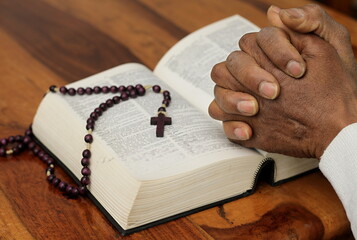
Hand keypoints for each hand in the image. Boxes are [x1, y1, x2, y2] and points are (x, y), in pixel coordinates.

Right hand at [209, 28, 356, 157]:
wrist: (338, 125)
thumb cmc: (337, 85)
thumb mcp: (333, 46)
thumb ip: (311, 20)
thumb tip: (276, 13)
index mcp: (269, 53)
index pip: (254, 41)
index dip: (275, 53)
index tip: (299, 71)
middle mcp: (252, 74)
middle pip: (231, 64)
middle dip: (250, 76)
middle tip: (273, 91)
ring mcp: (245, 98)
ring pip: (220, 91)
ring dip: (233, 99)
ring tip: (255, 109)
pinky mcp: (244, 122)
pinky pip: (224, 122)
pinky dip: (232, 126)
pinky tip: (250, 131)